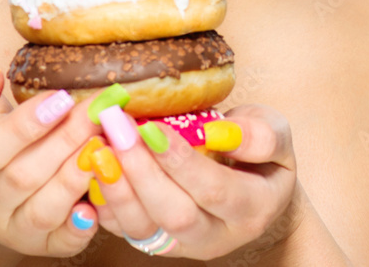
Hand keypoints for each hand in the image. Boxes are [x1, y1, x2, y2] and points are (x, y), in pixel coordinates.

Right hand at [0, 68, 101, 263]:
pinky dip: (81, 227)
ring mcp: (13, 229)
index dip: (26, 125)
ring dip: (77, 177)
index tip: (62, 97)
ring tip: (104, 144)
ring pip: (44, 210)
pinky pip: (61, 244)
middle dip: (65, 140)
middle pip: (24, 176)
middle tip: (98, 111)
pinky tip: (99, 202)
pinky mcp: (40, 247)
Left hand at [91, 103, 302, 259]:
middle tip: (117, 130)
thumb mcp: (276, 135)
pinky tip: (92, 167)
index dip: (181, 160)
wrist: (252, 188)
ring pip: (144, 228)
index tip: (152, 126)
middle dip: (142, 171)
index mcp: (252, 208)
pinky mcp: (155, 240)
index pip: (214, 190)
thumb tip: (226, 131)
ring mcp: (182, 243)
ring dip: (117, 187)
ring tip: (99, 147)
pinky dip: (103, 201)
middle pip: (175, 215)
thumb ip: (262, 134)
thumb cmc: (260, 153)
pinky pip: (124, 229)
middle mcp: (216, 235)